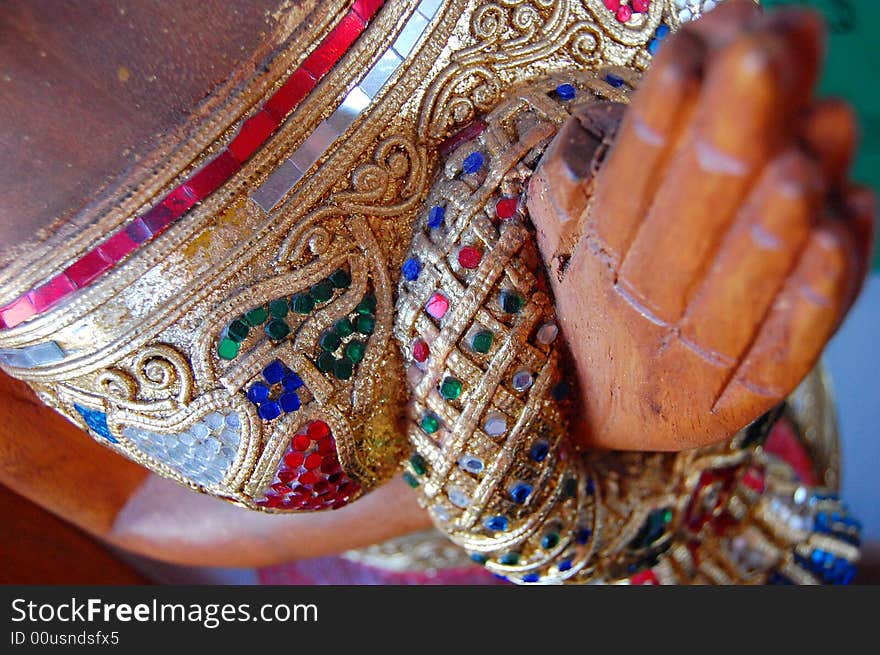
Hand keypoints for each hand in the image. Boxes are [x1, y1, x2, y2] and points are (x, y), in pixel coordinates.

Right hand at [528, 1, 874, 449]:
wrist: (605, 414)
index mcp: (597, 256)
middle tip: (768, 54)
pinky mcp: (738, 399)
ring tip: (822, 127)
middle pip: (687, 214)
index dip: (662, 111)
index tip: (700, 41)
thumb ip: (574, 171)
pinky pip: (781, 350)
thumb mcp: (567, 236)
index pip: (628, 176)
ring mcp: (688, 357)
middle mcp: (639, 304)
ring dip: (780, 206)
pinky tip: (848, 223)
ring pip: (738, 281)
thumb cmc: (604, 302)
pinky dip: (816, 295)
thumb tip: (610, 103)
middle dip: (729, 130)